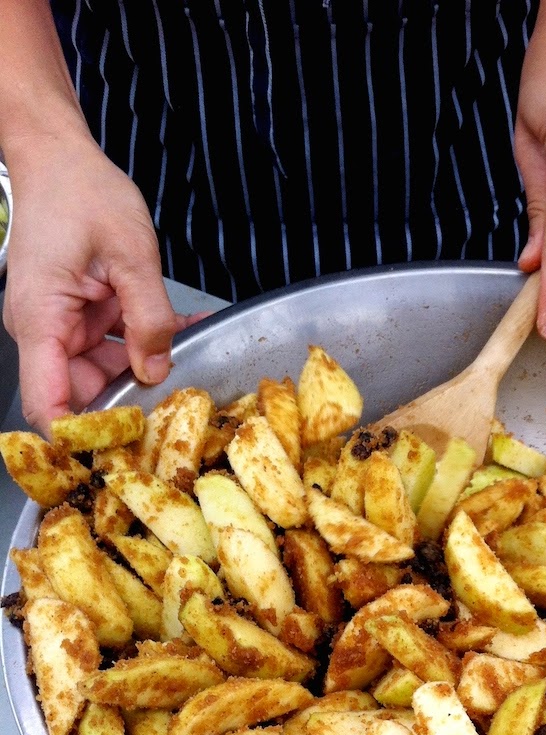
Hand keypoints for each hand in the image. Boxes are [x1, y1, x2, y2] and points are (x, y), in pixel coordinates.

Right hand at [2, 132, 197, 432]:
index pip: (47, 404)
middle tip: (180, 407)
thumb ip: (149, 316)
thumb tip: (157, 369)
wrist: (59, 158)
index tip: (121, 449)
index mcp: (42, 321)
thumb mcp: (130, 253)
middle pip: (82, 396)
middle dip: (129, 403)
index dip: (80, 436)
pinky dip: (145, 344)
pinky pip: (113, 348)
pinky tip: (181, 333)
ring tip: (188, 354)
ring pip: (105, 375)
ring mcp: (61, 327)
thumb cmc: (80, 192)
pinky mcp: (78, 320)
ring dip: (146, 371)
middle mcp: (44, 332)